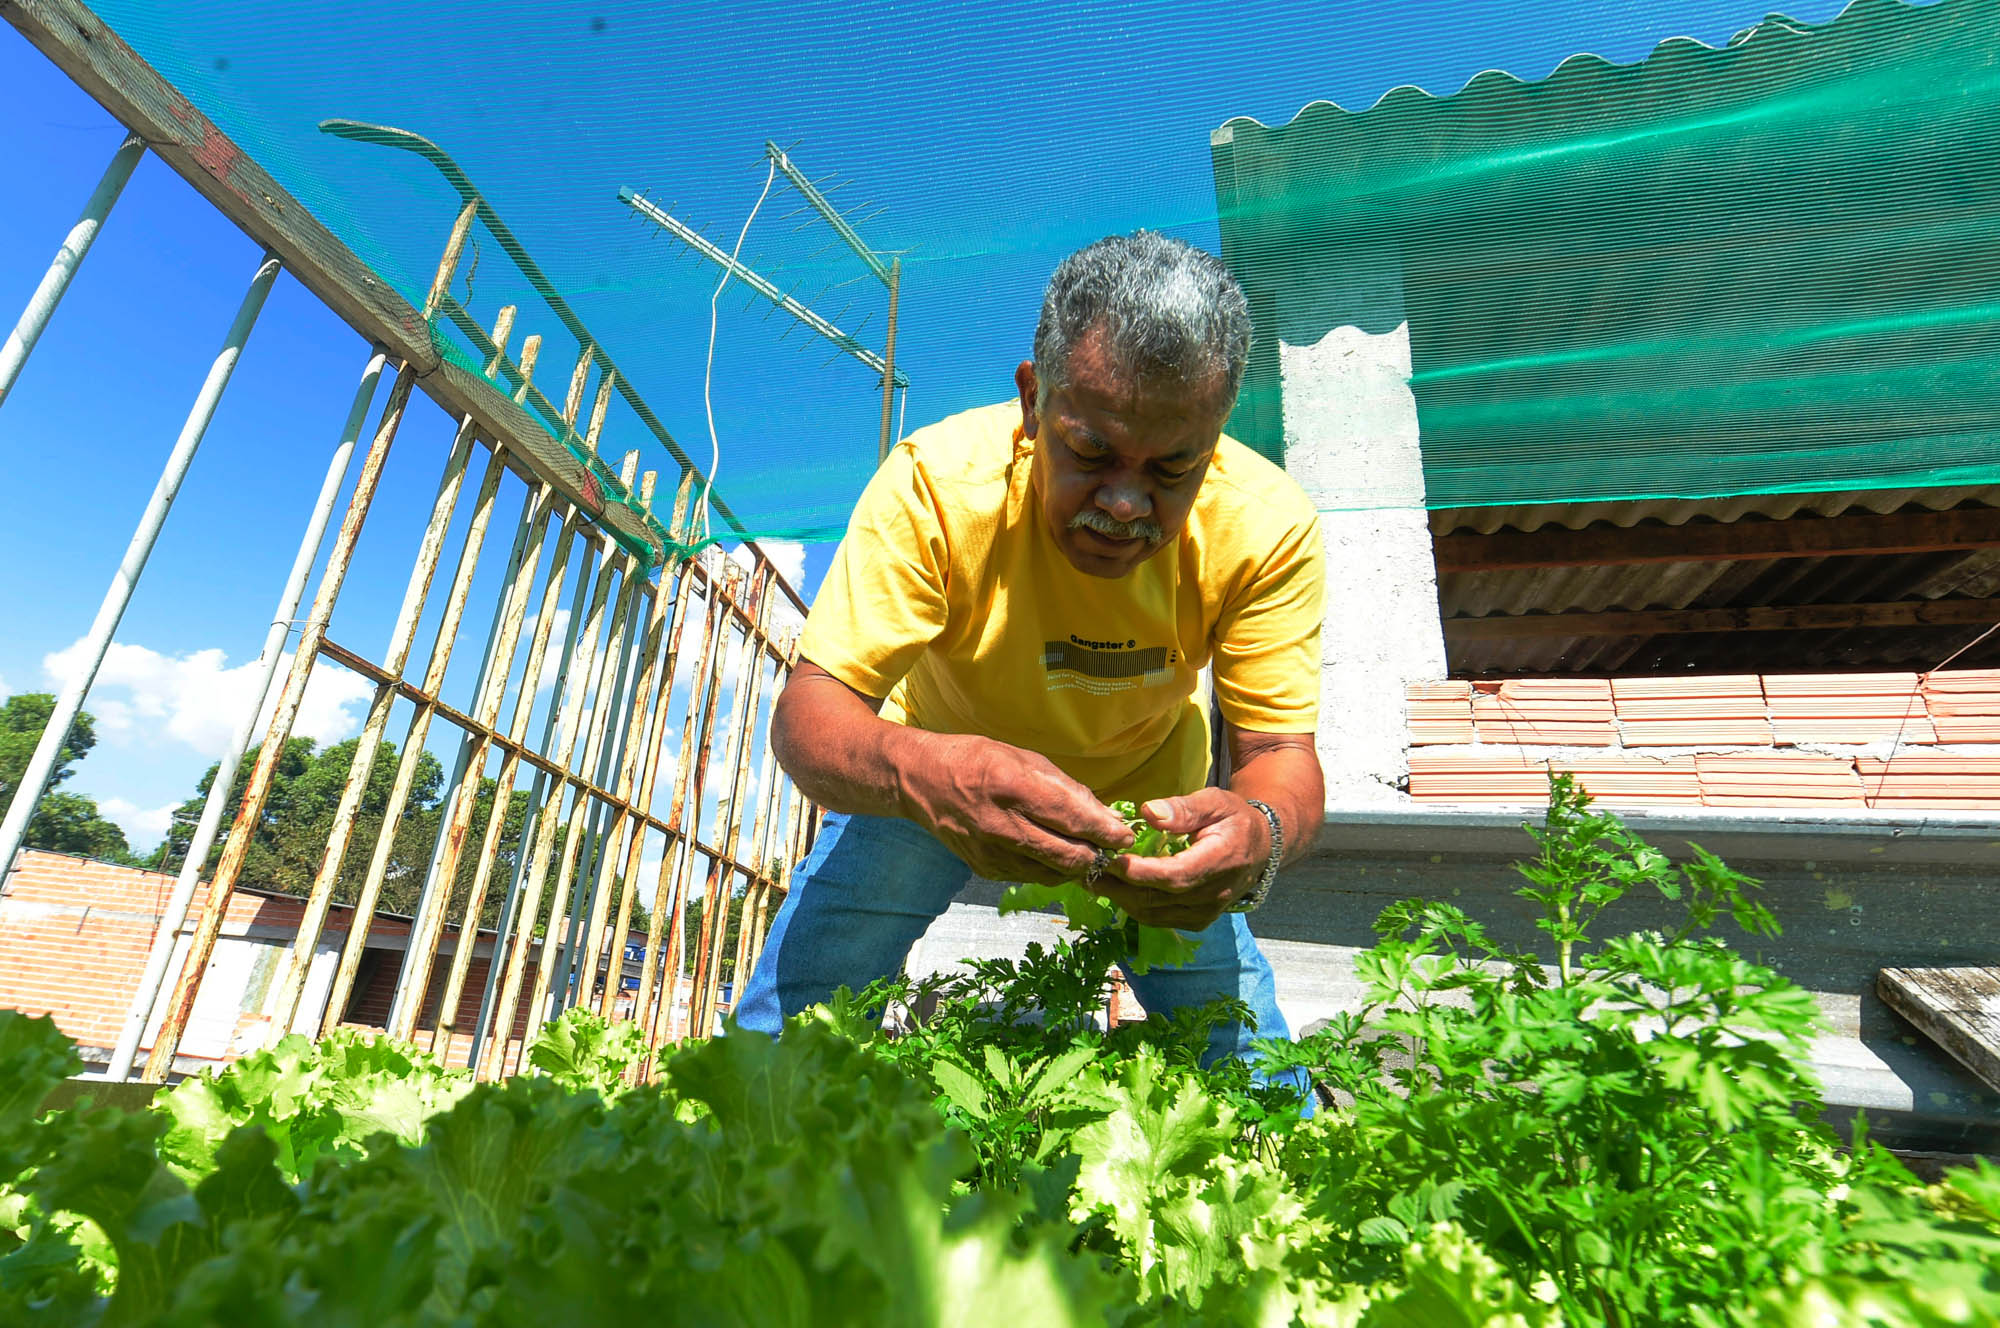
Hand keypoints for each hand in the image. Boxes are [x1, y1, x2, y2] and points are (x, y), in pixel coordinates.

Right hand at [899, 733, 1133, 884]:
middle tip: (1112, 849)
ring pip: (1052, 873)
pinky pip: (1031, 875)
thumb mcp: (1023, 758)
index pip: (1070, 818)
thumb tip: (1106, 816)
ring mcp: (990, 852)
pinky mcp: (984, 869)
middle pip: (1066, 856)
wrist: (920, 780)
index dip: (1105, 831)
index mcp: (1012, 786)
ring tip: (1086, 849)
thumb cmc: (977, 760)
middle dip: (1097, 856)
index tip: (1126, 837)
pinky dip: (1049, 867)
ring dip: (1075, 865)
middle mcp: (1000, 825)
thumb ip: (1066, 789)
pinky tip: (1052, 851)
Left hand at [1095, 789, 1270, 930]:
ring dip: (1121, 899)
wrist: (1259, 848)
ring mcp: (1206, 913)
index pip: (1174, 876)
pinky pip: (1159, 919)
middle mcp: (1214, 895)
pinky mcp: (1197, 921)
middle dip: (1118, 886)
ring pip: (1153, 914)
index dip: (1140, 872)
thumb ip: (1183, 809)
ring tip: (1093, 879)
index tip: (1110, 859)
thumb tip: (1148, 813)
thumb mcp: (1214, 802)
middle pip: (1158, 899)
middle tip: (1087, 869)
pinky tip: (1115, 890)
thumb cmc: (1233, 819)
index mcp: (1220, 862)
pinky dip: (1134, 906)